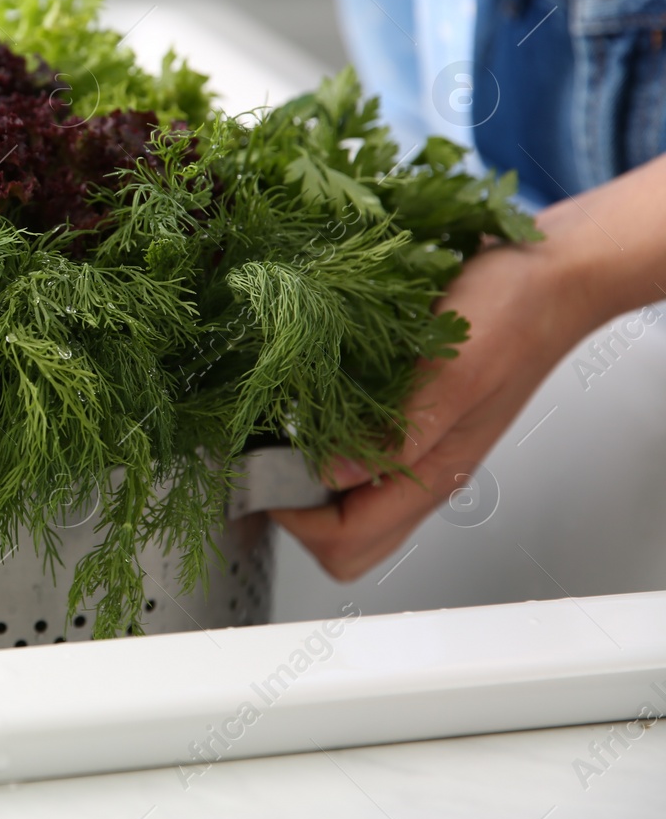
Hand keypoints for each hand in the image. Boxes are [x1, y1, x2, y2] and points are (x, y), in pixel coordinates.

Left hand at [271, 152, 665, 579]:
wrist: (554, 277)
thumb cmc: (515, 313)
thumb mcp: (454, 367)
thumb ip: (400, 431)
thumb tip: (330, 474)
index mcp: (436, 472)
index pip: (348, 539)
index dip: (296, 517)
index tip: (263, 470)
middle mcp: (425, 471)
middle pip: (349, 542)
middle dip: (298, 515)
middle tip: (268, 459)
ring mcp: (420, 450)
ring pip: (353, 507)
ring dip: (310, 483)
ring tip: (283, 433)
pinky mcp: (415, 421)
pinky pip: (363, 461)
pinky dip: (328, 448)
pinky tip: (312, 408)